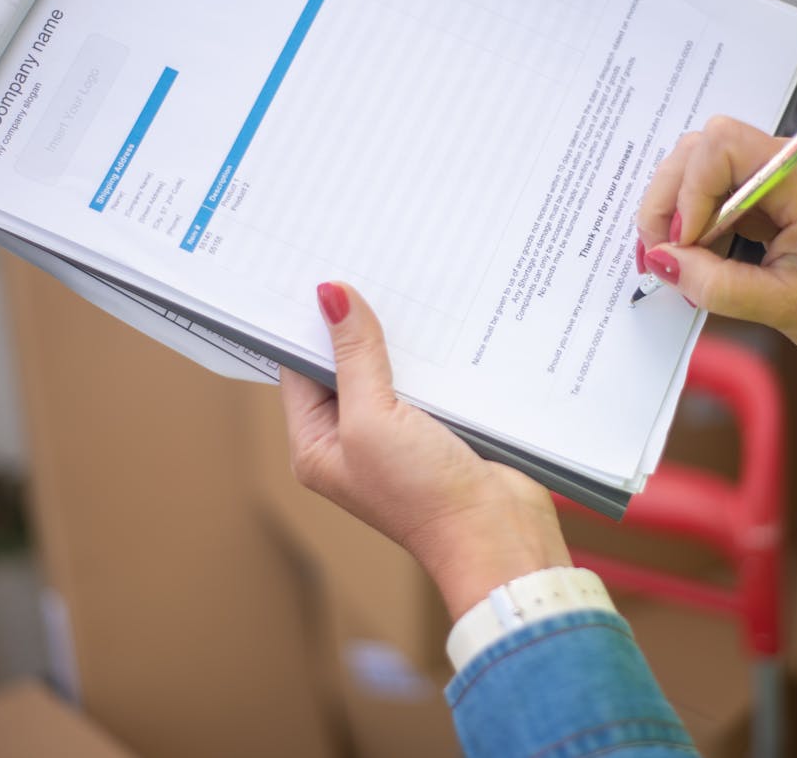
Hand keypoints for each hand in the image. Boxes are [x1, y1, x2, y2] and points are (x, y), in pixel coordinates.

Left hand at [279, 282, 571, 619]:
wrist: (497, 534)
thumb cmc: (422, 495)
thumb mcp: (373, 419)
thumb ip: (353, 356)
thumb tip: (330, 295)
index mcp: (316, 444)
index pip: (299, 368)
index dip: (308, 323)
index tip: (320, 272)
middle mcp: (351, 438)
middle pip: (344, 363)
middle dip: (355, 322)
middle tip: (364, 263)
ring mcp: (396, 433)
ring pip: (389, 366)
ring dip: (398, 334)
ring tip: (404, 282)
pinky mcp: (438, 427)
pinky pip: (426, 376)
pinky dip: (431, 352)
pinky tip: (443, 319)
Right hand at [636, 116, 796, 384]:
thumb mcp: (783, 308)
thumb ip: (717, 284)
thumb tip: (662, 261)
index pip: (720, 146)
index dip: (687, 193)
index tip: (680, 244)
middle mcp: (794, 162)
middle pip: (703, 149)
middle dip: (671, 201)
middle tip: (661, 256)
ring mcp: (786, 173)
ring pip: (704, 167)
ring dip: (681, 212)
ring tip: (683, 263)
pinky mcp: (778, 192)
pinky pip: (722, 190)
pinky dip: (700, 222)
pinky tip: (705, 259)